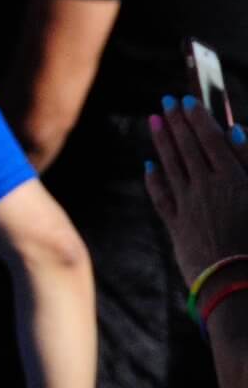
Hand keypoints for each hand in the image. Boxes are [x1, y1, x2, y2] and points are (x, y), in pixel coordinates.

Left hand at [145, 98, 247, 287]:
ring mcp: (188, 208)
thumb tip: (236, 131)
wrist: (240, 287)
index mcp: (233, 180)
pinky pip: (162, 197)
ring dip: (162, 142)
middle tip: (165, 103)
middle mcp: (206, 189)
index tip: (187, 100)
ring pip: (171, 167)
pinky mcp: (178, 228)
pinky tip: (149, 166)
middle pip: (187, 149)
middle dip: (176, 124)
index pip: (210, 140)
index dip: (197, 118)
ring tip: (153, 122)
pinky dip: (154, 179)